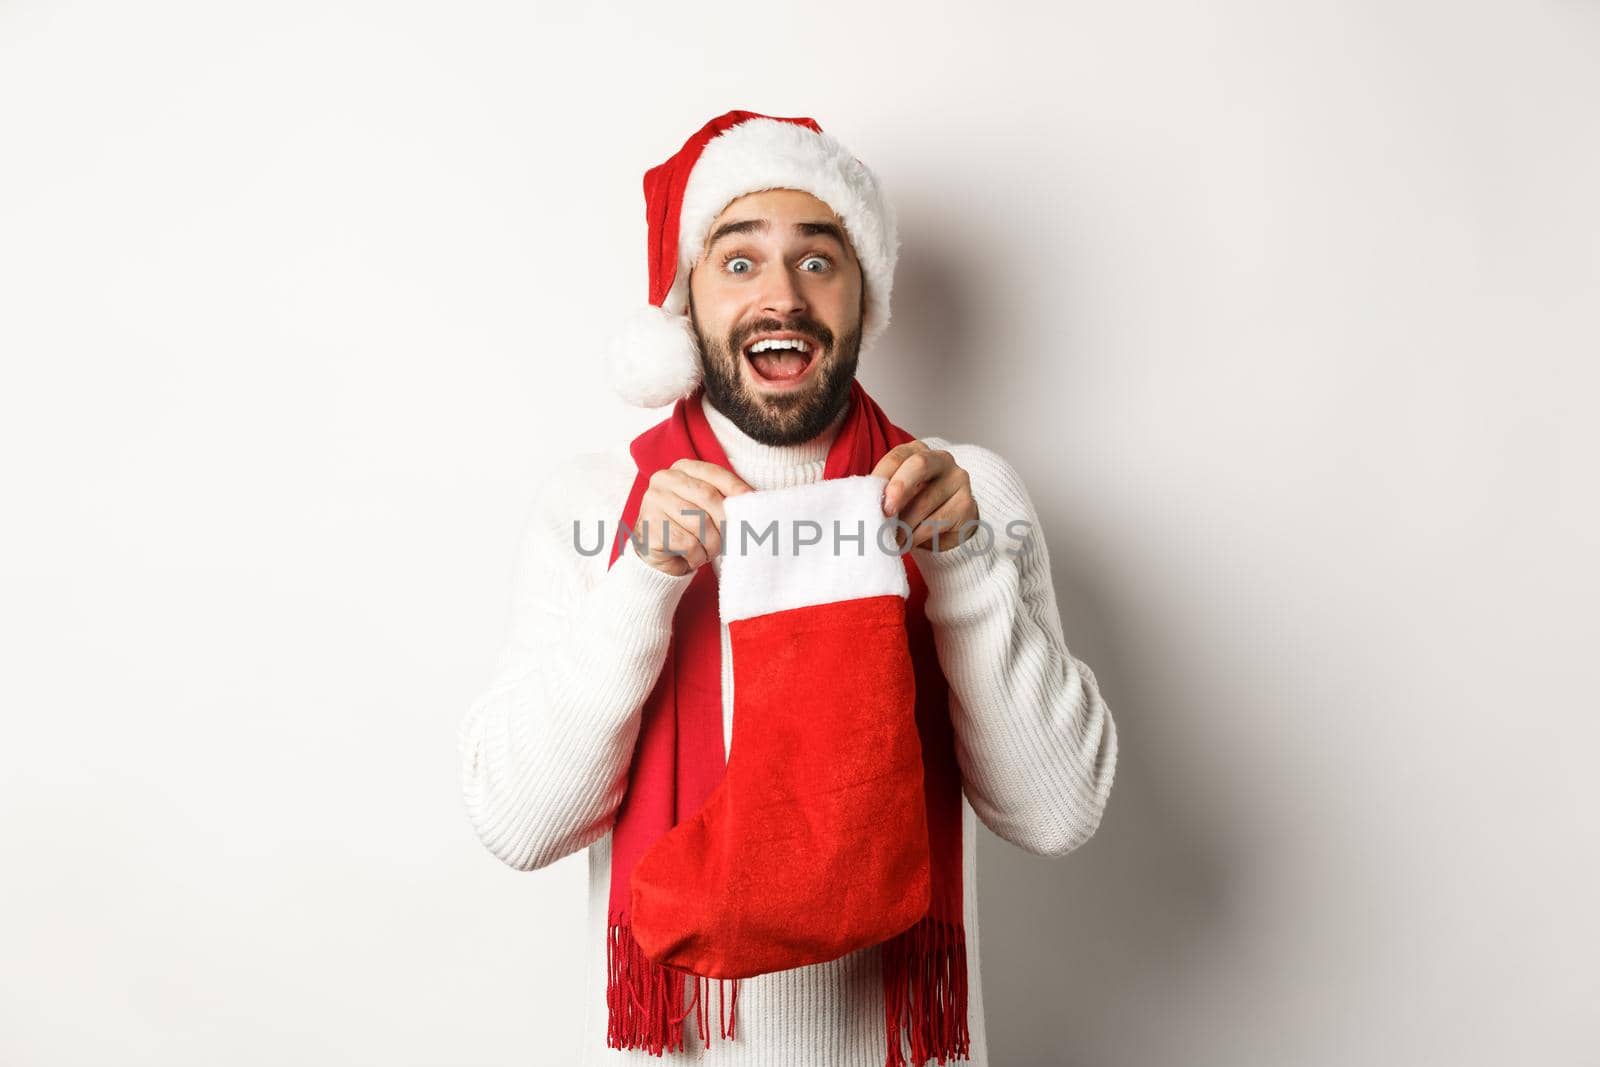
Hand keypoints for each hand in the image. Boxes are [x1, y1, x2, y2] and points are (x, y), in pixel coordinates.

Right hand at [633, 459, 753, 575]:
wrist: (658, 556)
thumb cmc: (687, 528)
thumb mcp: (706, 507)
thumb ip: (724, 498)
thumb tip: (753, 499)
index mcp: (681, 469)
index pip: (714, 473)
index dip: (735, 487)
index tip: (752, 500)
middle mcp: (664, 479)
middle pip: (708, 497)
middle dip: (724, 522)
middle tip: (728, 539)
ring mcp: (653, 501)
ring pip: (699, 523)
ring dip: (711, 544)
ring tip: (708, 551)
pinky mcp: (650, 526)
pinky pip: (688, 543)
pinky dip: (697, 556)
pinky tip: (692, 557)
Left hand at [871, 442, 980, 552]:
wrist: (949, 525)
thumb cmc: (916, 505)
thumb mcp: (898, 494)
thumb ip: (884, 492)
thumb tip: (862, 503)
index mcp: (918, 451)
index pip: (898, 456)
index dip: (882, 475)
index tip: (869, 496)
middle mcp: (941, 459)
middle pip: (919, 465)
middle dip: (898, 488)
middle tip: (885, 512)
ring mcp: (958, 480)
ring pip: (926, 500)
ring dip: (904, 523)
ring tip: (890, 538)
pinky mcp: (967, 505)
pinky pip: (937, 521)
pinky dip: (917, 535)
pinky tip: (906, 542)